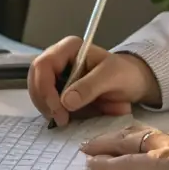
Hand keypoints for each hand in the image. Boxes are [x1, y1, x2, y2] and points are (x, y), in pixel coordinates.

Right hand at [28, 39, 160, 126]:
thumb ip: (89, 87)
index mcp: (69, 48)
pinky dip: (51, 112)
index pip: (44, 65)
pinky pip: (46, 100)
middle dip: (44, 101)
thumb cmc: (125, 74)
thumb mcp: (111, 78)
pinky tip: (63, 119)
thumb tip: (65, 101)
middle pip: (35, 78)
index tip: (59, 110)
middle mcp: (58, 59)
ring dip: (46, 108)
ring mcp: (57, 74)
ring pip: (37, 91)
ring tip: (63, 120)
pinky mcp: (58, 89)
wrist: (133, 83)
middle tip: (60, 119)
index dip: (45, 88)